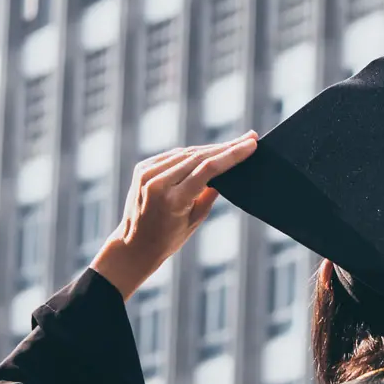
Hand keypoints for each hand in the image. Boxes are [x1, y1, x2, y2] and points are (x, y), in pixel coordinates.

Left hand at [90, 132, 258, 299]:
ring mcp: (146, 172)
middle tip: (249, 138)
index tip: (251, 144)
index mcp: (173, 199)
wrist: (133, 245)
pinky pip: (173, 156)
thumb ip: (210, 193)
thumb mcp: (195, 220)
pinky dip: (191, 153)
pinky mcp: (142, 168)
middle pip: (199, 157)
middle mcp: (157, 182)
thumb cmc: (168, 239)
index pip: (208, 168)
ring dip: (211, 148)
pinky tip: (208, 151)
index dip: (232, 154)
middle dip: (226, 147)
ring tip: (233, 144)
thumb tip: (226, 170)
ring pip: (187, 153)